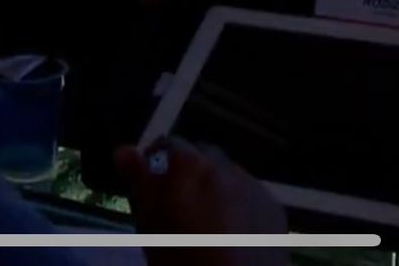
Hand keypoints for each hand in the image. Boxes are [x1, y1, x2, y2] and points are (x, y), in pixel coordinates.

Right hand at [114, 137, 288, 265]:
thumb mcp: (150, 225)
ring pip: (229, 175)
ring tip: (211, 222)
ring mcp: (253, 185)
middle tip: (183, 205)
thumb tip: (124, 151)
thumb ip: (140, 182)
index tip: (154, 183)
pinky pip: (251, 194)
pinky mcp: (274, 207)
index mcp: (188, 166)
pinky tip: (235, 232)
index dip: (158, 162)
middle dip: (191, 172)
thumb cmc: (181, 260)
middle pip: (202, 156)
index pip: (168, 144)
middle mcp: (224, 166)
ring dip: (218, 188)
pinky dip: (241, 205)